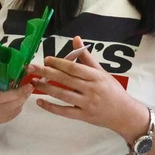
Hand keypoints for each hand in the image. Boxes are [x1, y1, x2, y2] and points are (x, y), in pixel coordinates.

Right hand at [0, 64, 31, 124]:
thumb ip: (7, 72)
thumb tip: (27, 68)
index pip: (0, 97)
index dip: (16, 93)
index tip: (28, 86)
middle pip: (7, 106)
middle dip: (22, 97)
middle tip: (30, 89)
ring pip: (11, 111)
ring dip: (21, 102)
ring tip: (25, 93)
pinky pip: (11, 116)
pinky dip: (17, 108)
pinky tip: (18, 100)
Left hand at [31, 36, 147, 142]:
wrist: (124, 113)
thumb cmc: (113, 90)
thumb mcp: (102, 72)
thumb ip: (87, 57)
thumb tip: (76, 39)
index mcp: (96, 77)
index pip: (74, 68)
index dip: (59, 63)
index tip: (46, 59)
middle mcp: (91, 89)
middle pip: (65, 79)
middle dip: (46, 73)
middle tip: (31, 68)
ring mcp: (86, 103)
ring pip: (62, 95)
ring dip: (46, 88)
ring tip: (33, 82)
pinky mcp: (83, 116)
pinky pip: (64, 111)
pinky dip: (51, 107)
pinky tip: (40, 101)